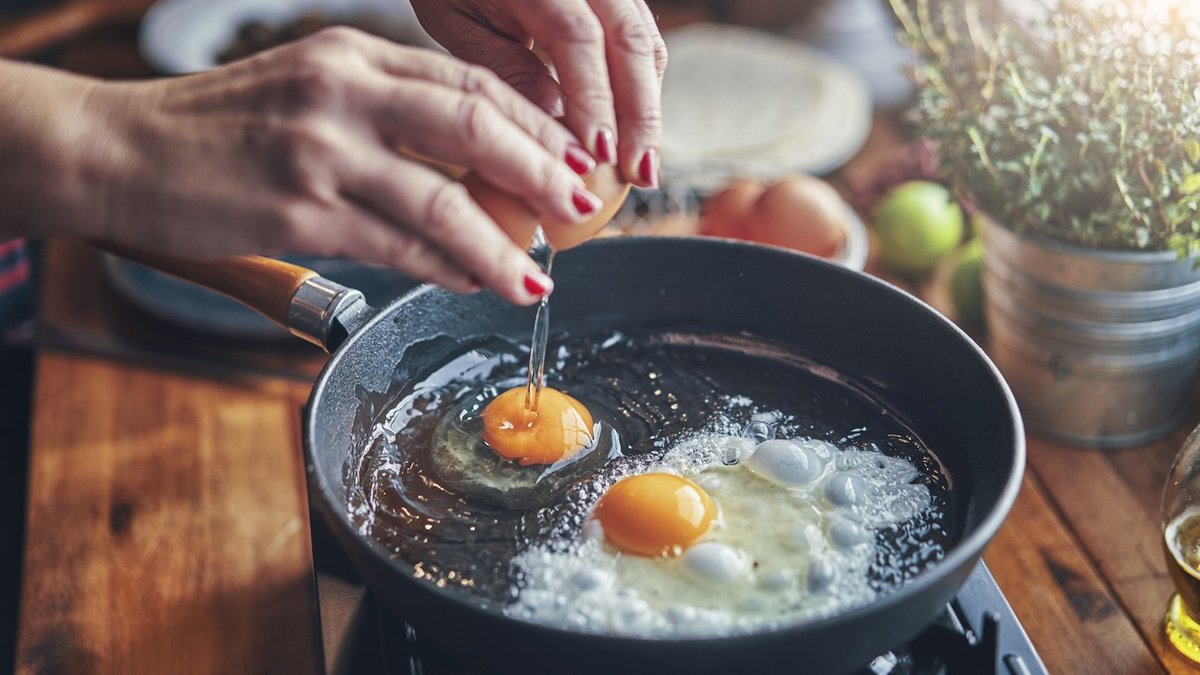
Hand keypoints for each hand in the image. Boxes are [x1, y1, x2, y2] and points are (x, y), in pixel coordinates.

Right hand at [6, 29, 609, 304]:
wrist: (119, 150)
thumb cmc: (219, 128)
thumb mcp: (308, 90)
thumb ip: (384, 113)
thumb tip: (471, 165)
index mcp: (352, 55)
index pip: (469, 81)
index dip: (534, 123)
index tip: (571, 156)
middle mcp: (342, 92)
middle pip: (475, 124)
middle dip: (543, 170)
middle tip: (582, 206)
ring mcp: (321, 152)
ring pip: (445, 199)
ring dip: (504, 244)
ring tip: (539, 274)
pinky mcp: (301, 213)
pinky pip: (400, 246)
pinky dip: (448, 268)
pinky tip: (476, 281)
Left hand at [411, 0, 667, 187]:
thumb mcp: (461, 24)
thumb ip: (509, 71)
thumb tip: (558, 131)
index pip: (578, 37)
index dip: (593, 100)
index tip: (598, 155)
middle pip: (630, 41)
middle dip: (640, 114)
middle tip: (638, 175)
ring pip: (647, 44)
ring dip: (648, 108)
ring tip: (642, 165)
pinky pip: (644, 42)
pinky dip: (642, 91)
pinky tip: (633, 135)